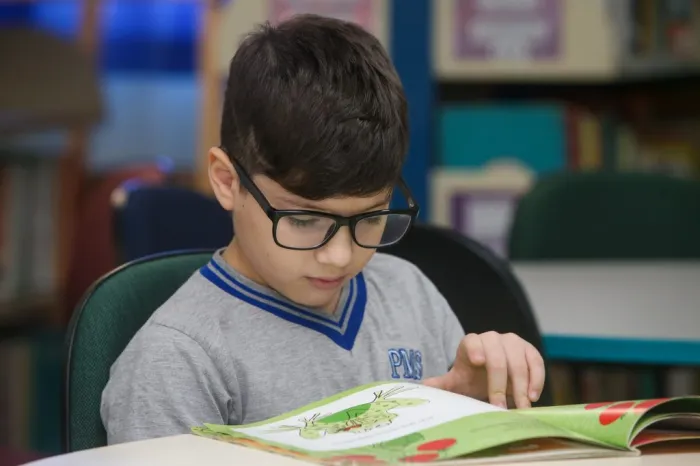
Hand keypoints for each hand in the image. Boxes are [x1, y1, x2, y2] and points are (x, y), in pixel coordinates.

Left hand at [424, 332, 544, 408]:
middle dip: (499, 384)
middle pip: (497, 358)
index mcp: (471, 343)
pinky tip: (533, 396)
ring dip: (520, 385)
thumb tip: (421, 388)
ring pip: (518, 361)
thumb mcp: (457, 381)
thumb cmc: (472, 377)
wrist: (491, 373)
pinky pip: (535, 361)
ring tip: (521, 406)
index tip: (477, 362)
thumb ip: (442, 384)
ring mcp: (512, 342)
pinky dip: (536, 378)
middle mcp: (492, 338)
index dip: (475, 349)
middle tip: (500, 406)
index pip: (472, 343)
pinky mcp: (529, 350)